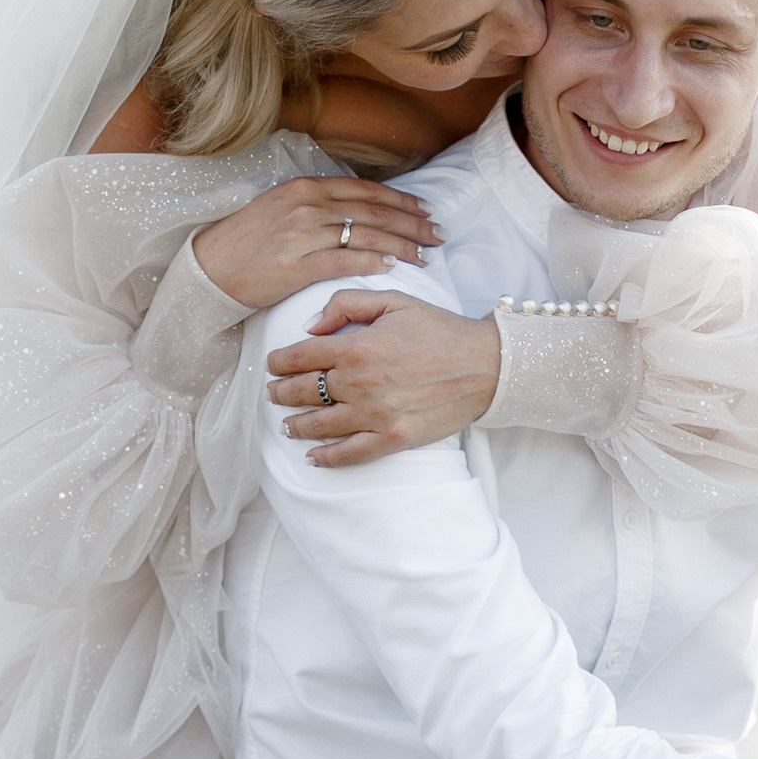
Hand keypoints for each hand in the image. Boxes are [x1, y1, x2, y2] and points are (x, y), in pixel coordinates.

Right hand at [190, 177, 438, 309]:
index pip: (366, 191)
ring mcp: (304, 234)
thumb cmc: (245, 241)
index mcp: (307, 188)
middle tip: (438, 233)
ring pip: (367, 236)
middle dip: (412, 223)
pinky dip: (373, 262)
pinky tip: (394, 266)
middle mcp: (309, 206)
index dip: (401, 200)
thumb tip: (352, 212)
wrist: (210, 266)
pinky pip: (346, 260)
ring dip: (403, 245)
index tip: (424, 210)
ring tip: (426, 254)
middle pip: (375, 213)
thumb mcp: (280, 208)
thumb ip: (316, 205)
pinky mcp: (299, 265)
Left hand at [265, 290, 502, 466]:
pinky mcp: (392, 439)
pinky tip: (312, 458)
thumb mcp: (393, 300)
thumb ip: (346, 305)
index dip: (280, 361)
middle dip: (281, 392)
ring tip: (286, 424)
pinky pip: (349, 453)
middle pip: (304, 391)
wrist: (485, 365)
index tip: (272, 364)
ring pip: (319, 424)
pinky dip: (326, 458)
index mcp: (356, 347)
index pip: (301, 356)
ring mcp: (374, 414)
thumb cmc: (440, 329)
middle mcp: (359, 383)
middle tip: (272, 393)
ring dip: (295, 425)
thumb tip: (309, 326)